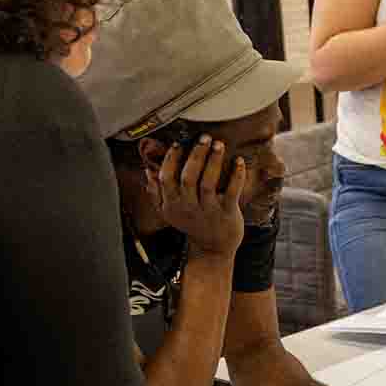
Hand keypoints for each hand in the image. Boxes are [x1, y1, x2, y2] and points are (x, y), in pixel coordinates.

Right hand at [151, 135, 249, 258]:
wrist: (213, 247)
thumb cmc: (191, 223)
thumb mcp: (168, 211)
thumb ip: (155, 192)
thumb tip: (147, 170)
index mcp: (172, 203)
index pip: (166, 178)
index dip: (171, 159)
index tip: (178, 143)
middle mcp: (188, 206)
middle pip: (188, 177)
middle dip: (196, 155)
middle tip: (204, 137)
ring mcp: (208, 210)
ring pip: (208, 182)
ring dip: (213, 161)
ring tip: (218, 144)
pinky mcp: (227, 212)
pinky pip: (231, 191)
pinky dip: (236, 175)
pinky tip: (238, 161)